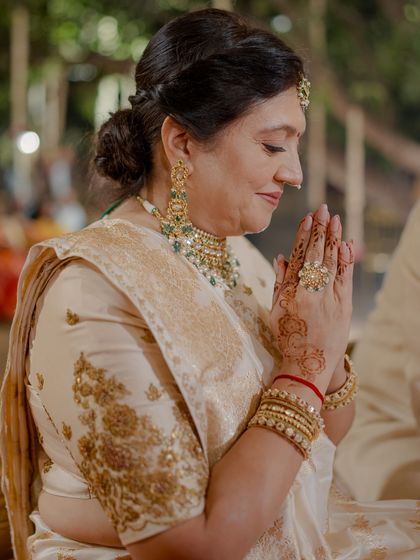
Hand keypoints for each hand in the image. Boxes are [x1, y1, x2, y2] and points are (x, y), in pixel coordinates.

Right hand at [270, 204, 353, 391]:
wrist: (310, 363)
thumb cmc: (289, 336)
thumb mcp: (277, 310)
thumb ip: (280, 282)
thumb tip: (280, 257)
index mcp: (290, 292)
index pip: (297, 257)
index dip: (302, 236)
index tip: (306, 218)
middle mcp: (310, 293)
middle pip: (316, 255)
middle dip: (320, 230)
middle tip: (323, 209)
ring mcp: (329, 299)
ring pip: (332, 262)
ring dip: (334, 238)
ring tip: (335, 219)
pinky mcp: (344, 305)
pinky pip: (345, 277)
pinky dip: (346, 259)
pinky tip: (345, 243)